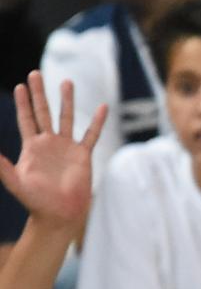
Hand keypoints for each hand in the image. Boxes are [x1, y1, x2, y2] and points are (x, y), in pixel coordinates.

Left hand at [0, 71, 105, 229]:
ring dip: (66, 100)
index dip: (23, 103)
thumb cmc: (36, 201)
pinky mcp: (83, 155)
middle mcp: (49, 143)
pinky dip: (97, 121)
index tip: (20, 86)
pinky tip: (103, 107)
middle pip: (43, 112)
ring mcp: (67, 148)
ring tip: (66, 82)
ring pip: (67, 118)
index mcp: (32, 147)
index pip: (26, 119)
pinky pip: (91, 134)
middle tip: (35, 73)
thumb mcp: (16, 183)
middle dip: (39, 93)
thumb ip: (3, 167)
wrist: (60, 214)